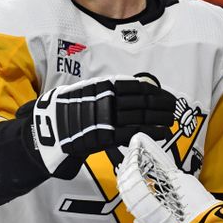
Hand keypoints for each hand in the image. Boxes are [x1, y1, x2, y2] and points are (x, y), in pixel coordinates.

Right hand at [31, 76, 175, 178]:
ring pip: (141, 116)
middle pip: (142, 101)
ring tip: (172, 120)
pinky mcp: (105, 135)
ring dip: (161, 118)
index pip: (135, 87)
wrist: (48, 130)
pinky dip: (151, 132)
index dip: (154, 92)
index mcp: (103, 87)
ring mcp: (106, 118)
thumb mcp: (87, 93)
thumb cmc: (68, 111)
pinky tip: (163, 132)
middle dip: (162, 105)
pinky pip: (133, 132)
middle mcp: (107, 99)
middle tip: (174, 108)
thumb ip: (107, 92)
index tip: (165, 96)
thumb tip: (130, 92)